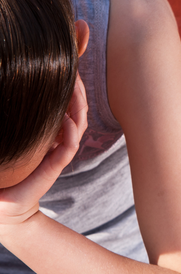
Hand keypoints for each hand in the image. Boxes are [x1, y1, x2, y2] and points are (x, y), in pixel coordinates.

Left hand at [0, 73, 87, 225]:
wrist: (4, 203)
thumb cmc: (4, 172)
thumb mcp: (8, 140)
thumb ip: (10, 122)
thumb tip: (4, 93)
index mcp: (48, 133)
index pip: (66, 107)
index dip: (69, 90)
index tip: (66, 70)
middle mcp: (57, 139)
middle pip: (77, 112)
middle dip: (78, 93)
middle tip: (75, 73)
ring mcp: (59, 152)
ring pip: (79, 125)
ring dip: (79, 107)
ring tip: (76, 89)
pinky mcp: (56, 165)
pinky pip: (70, 145)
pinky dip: (72, 131)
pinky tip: (67, 118)